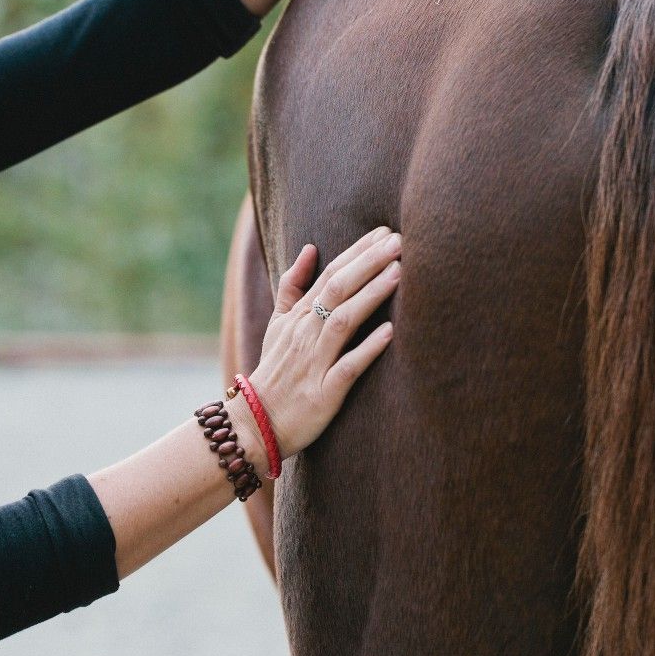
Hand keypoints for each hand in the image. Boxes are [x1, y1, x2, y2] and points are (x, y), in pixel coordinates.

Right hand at [242, 226, 400, 460]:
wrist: (256, 423)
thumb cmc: (275, 371)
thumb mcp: (278, 324)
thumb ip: (292, 285)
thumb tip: (309, 248)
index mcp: (298, 316)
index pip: (330, 274)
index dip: (357, 252)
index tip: (384, 232)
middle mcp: (305, 334)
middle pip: (337, 290)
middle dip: (368, 263)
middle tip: (398, 241)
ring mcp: (314, 363)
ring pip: (343, 321)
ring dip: (371, 296)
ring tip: (398, 274)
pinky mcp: (323, 393)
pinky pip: (347, 367)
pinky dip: (367, 349)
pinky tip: (390, 332)